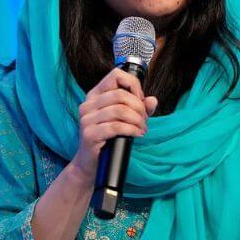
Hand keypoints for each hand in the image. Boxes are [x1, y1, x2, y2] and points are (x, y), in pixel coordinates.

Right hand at [70, 68, 157, 182]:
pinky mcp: (89, 134)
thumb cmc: (109, 138)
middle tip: (144, 119)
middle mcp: (88, 104)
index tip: (141, 99)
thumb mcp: (126, 119)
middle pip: (120, 94)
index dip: (133, 85)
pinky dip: (132, 130)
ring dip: (137, 120)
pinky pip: (116, 127)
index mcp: (95, 95)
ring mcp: (86, 119)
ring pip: (119, 110)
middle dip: (138, 107)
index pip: (116, 75)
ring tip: (141, 128)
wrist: (91, 164)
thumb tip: (153, 100)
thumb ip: (140, 108)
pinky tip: (137, 134)